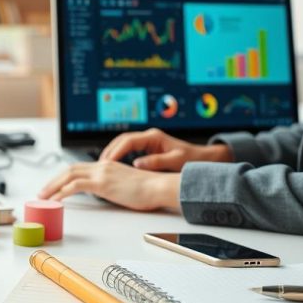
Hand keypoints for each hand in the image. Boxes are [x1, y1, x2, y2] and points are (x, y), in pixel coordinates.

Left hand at [37, 161, 181, 211]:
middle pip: (70, 169)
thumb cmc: (148, 189)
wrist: (158, 186)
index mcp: (107, 165)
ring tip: (43, 197)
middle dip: (53, 180)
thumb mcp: (126, 184)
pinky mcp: (102, 184)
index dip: (64, 176)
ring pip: (69, 176)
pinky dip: (62, 192)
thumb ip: (114, 185)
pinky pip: (76, 186)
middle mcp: (102, 166)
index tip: (55, 186)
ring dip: (53, 186)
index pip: (79, 167)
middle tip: (43, 192)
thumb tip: (108, 192)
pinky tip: (56, 199)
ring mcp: (101, 173)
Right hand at [100, 128, 232, 170]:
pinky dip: (119, 155)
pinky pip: (128, 149)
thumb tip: (136, 165)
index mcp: (154, 137)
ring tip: (103, 165)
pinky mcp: (148, 147)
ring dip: (113, 152)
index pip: (128, 140)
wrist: (202, 158)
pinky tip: (114, 166)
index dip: (116, 151)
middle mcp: (149, 136)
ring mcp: (148, 141)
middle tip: (100, 164)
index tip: (107, 162)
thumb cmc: (191, 159)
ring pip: (123, 143)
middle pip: (122, 139)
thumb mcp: (175, 161)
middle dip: (110, 150)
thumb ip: (156, 162)